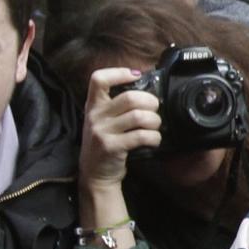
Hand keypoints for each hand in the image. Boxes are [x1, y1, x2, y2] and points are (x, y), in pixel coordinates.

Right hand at [81, 67, 160, 187]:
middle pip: (130, 98)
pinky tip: (154, 140)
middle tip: (155, 110)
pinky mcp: (112, 147)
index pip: (98, 79)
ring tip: (155, 126)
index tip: (136, 75)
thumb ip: (116, 106)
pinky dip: (154, 137)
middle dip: (150, 102)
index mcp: (93, 106)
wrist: (94, 175)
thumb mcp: (102, 121)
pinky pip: (141, 136)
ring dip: (154, 121)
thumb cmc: (105, 143)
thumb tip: (146, 91)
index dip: (119, 73)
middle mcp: (95, 116)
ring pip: (139, 116)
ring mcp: (102, 132)